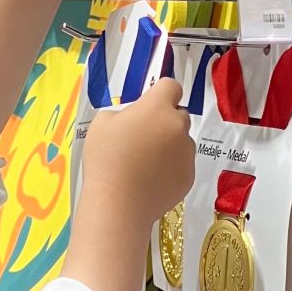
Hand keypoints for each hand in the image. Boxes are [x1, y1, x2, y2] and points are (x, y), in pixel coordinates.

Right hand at [81, 79, 193, 228]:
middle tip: (144, 138)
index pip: (171, 86)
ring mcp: (187, 152)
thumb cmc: (106, 160)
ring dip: (169, 146)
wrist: (118, 203)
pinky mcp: (189, 176)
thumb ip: (123, 112)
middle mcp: (178, 126)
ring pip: (182, 141)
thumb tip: (134, 118)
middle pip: (179, 114)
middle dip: (165, 121)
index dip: (161, 93)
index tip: (151, 105)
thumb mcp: (102, 124)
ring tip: (146, 164)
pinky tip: (152, 180)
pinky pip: (183, 164)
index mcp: (157, 108)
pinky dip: (171, 168)